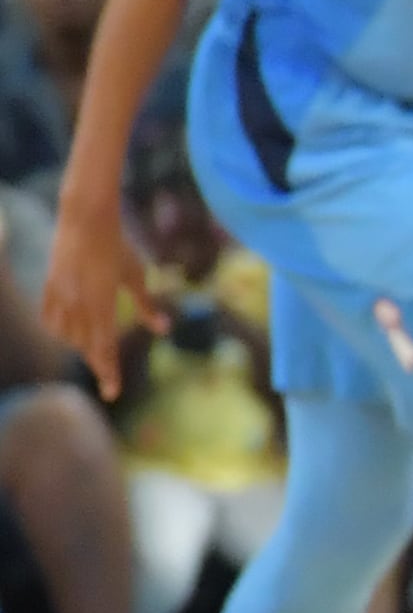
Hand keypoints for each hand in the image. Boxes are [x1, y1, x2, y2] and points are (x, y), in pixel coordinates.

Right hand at [40, 195, 146, 398]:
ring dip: (80, 346)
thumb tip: (164, 329)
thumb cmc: (117, 246)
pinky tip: (68, 334)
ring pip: (67, 335)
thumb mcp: (137, 275)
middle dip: (99, 362)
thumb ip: (147, 304)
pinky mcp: (49, 287)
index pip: (106, 348)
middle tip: (109, 376)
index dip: (110, 372)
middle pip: (86, 346)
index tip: (112, 393)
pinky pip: (49, 319)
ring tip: (94, 352)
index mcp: (102, 305)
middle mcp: (78, 305)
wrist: (85, 219)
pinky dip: (59, 330)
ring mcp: (60, 296)